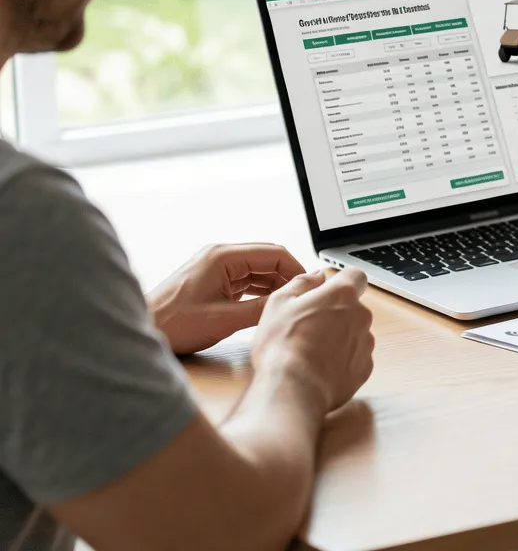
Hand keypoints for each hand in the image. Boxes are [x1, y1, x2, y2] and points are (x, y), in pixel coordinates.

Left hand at [148, 244, 308, 353]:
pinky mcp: (212, 280)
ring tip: (289, 301)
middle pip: (267, 259)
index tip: (309, 285)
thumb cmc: (174, 323)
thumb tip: (289, 304)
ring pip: (258, 270)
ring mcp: (215, 267)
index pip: (274, 253)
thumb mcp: (225, 319)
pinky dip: (260, 290)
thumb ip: (261, 310)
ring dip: (274, 284)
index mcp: (223, 257)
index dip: (296, 268)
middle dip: (287, 276)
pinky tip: (269, 304)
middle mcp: (220, 256)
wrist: (143, 329)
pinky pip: (246, 280)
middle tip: (303, 295)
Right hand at [251, 267, 374, 412]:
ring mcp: (365, 344)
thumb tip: (318, 275)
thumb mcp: (279, 302)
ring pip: (355, 333)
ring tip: (311, 351)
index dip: (341, 282)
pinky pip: (355, 357)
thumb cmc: (282, 345)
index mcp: (342, 295)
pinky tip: (320, 367)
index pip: (355, 276)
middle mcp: (361, 316)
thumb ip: (303, 282)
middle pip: (353, 307)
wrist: (292, 389)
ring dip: (339, 337)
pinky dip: (342, 360)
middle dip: (335, 313)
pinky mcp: (365, 369)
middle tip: (307, 328)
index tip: (327, 292)